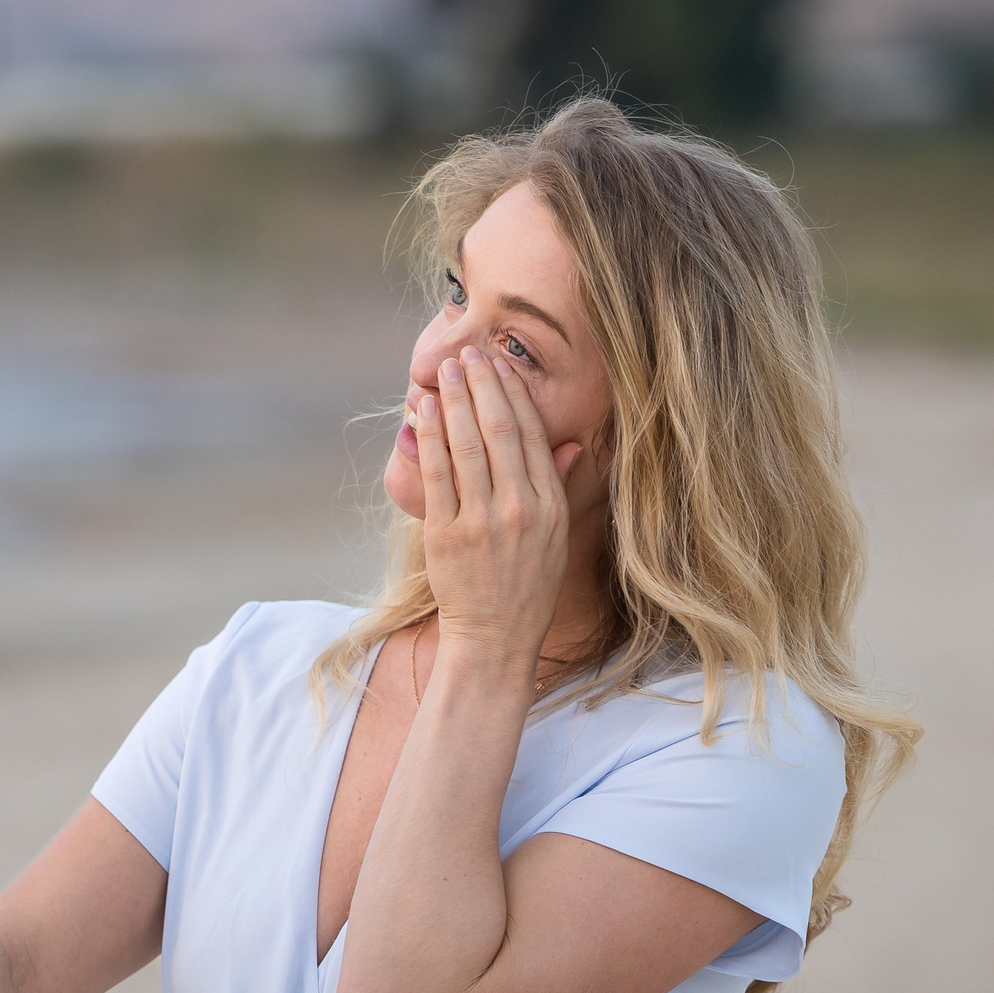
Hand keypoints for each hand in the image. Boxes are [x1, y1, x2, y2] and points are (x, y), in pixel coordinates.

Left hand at [411, 346, 581, 665]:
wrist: (495, 639)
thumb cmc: (525, 587)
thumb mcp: (556, 537)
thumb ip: (559, 488)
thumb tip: (572, 445)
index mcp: (550, 505)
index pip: (533, 434)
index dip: (514, 394)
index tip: (499, 364)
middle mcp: (521, 508)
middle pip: (501, 431)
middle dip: (482, 386)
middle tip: (467, 354)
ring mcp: (483, 521)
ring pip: (467, 446)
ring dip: (453, 402)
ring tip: (443, 371)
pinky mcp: (448, 535)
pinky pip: (437, 475)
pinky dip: (429, 439)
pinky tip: (422, 412)